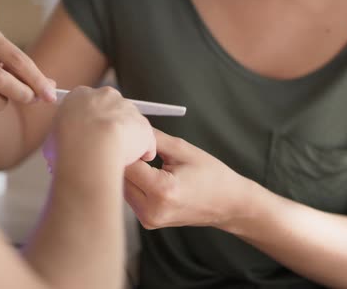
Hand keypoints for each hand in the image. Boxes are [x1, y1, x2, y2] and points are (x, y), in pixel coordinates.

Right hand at [47, 86, 155, 174]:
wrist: (91, 146)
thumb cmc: (67, 145)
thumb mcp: (52, 140)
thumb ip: (60, 140)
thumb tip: (60, 151)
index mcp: (80, 95)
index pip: (86, 106)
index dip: (88, 124)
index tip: (87, 139)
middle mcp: (106, 96)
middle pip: (111, 112)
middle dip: (110, 130)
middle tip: (103, 151)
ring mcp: (127, 108)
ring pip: (129, 127)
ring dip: (127, 142)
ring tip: (118, 160)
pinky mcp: (143, 124)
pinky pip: (146, 141)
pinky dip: (143, 152)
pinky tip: (136, 162)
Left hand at [124, 129, 250, 228]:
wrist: (228, 204)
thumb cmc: (212, 176)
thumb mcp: (183, 150)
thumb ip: (152, 138)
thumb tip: (129, 124)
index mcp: (162, 190)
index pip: (126, 163)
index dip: (124, 145)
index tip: (126, 133)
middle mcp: (152, 210)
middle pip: (118, 177)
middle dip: (121, 157)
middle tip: (128, 140)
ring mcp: (149, 219)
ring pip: (121, 187)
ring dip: (125, 170)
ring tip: (140, 156)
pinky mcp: (147, 222)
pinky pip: (130, 195)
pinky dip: (133, 182)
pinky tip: (144, 172)